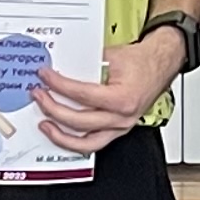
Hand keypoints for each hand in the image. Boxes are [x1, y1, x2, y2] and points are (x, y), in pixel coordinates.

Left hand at [36, 27, 182, 152]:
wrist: (160, 65)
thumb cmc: (141, 61)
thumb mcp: (112, 55)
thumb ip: (85, 63)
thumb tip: (60, 66)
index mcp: (122, 99)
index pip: (82, 95)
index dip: (59, 85)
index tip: (46, 77)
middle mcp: (122, 118)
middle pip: (79, 121)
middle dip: (53, 109)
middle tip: (39, 96)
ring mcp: (121, 127)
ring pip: (86, 143)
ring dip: (61, 136)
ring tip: (45, 125)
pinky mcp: (118, 130)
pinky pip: (93, 143)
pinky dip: (75, 141)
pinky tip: (61, 133)